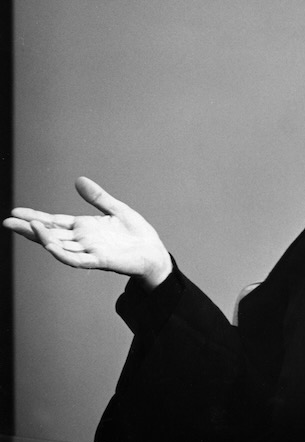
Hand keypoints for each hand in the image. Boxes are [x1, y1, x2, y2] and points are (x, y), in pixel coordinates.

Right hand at [3, 177, 171, 289]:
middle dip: (30, 229)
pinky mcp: (101, 261)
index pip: (55, 222)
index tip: (16, 212)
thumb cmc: (136, 234)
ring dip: (45, 239)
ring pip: (61, 247)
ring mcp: (91, 252)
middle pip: (51, 234)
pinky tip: (51, 247)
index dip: (36, 217)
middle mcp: (83, 241)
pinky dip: (64, 254)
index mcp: (85, 228)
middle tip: (8, 222)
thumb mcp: (116, 209)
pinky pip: (78, 260)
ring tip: (29, 227)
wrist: (154, 252)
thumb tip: (79, 180)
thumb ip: (97, 197)